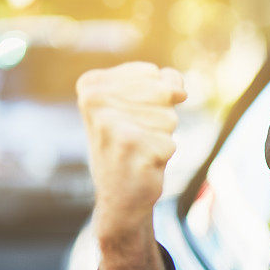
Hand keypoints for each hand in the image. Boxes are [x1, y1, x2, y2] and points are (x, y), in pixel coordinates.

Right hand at [77, 62, 186, 238]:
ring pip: (170, 118)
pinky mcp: (129, 145)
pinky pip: (170, 142)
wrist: (119, 196)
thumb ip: (163, 83)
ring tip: (140, 149)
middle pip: (165, 93)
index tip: (134, 119)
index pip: (155, 73)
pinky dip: (164, 155)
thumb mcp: (140, 107)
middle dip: (162, 118)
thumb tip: (178, 87)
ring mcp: (110, 123)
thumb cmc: (132, 146)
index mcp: (91, 85)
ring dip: (163, 137)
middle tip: (139, 137)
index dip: (160, 99)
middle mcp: (95, 100)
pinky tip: (142, 163)